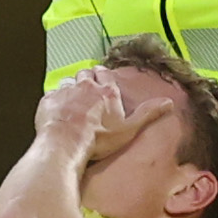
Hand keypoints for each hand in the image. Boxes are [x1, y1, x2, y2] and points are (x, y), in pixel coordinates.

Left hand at [34, 68, 154, 157]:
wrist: (66, 143)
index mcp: (106, 92)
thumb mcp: (129, 129)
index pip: (105, 75)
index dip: (103, 75)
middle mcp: (86, 87)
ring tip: (72, 98)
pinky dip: (55, 99)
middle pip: (86, 74)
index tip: (101, 77)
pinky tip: (57, 108)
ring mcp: (66, 92)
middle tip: (87, 87)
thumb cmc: (98, 139)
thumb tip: (168, 102)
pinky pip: (52, 93)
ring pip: (68, 81)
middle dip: (87, 78)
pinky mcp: (49, 100)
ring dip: (71, 87)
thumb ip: (148, 113)